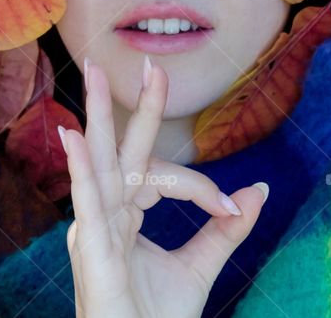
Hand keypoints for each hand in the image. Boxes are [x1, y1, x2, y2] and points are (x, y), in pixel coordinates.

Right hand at [58, 57, 268, 317]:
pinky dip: (80, 168)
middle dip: (129, 106)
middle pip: (119, 150)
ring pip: (100, 163)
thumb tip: (257, 190)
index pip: (162, 177)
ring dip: (99, 116)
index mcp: (125, 214)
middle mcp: (106, 214)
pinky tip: (73, 137)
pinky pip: (87, 202)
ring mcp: (94, 229)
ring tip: (96, 74)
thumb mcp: (201, 265)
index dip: (202, 187)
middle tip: (142, 64)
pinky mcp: (91, 249)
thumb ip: (225, 228)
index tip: (232, 207)